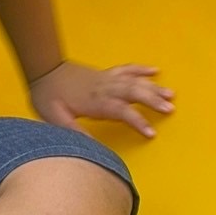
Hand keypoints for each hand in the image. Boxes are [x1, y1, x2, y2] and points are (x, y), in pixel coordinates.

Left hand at [29, 61, 174, 138]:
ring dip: (153, 87)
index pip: (121, 111)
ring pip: (134, 81)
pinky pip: (127, 69)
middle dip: (153, 101)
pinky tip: (155, 70)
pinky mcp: (105, 73)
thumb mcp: (54, 117)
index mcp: (95, 101)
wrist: (43, 67)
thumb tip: (92, 147)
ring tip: (172, 94)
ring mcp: (107, 79)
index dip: (137, 121)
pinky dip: (141, 69)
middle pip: (134, 93)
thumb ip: (73, 131)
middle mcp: (105, 88)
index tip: (151, 133)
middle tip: (171, 109)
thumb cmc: (47, 94)